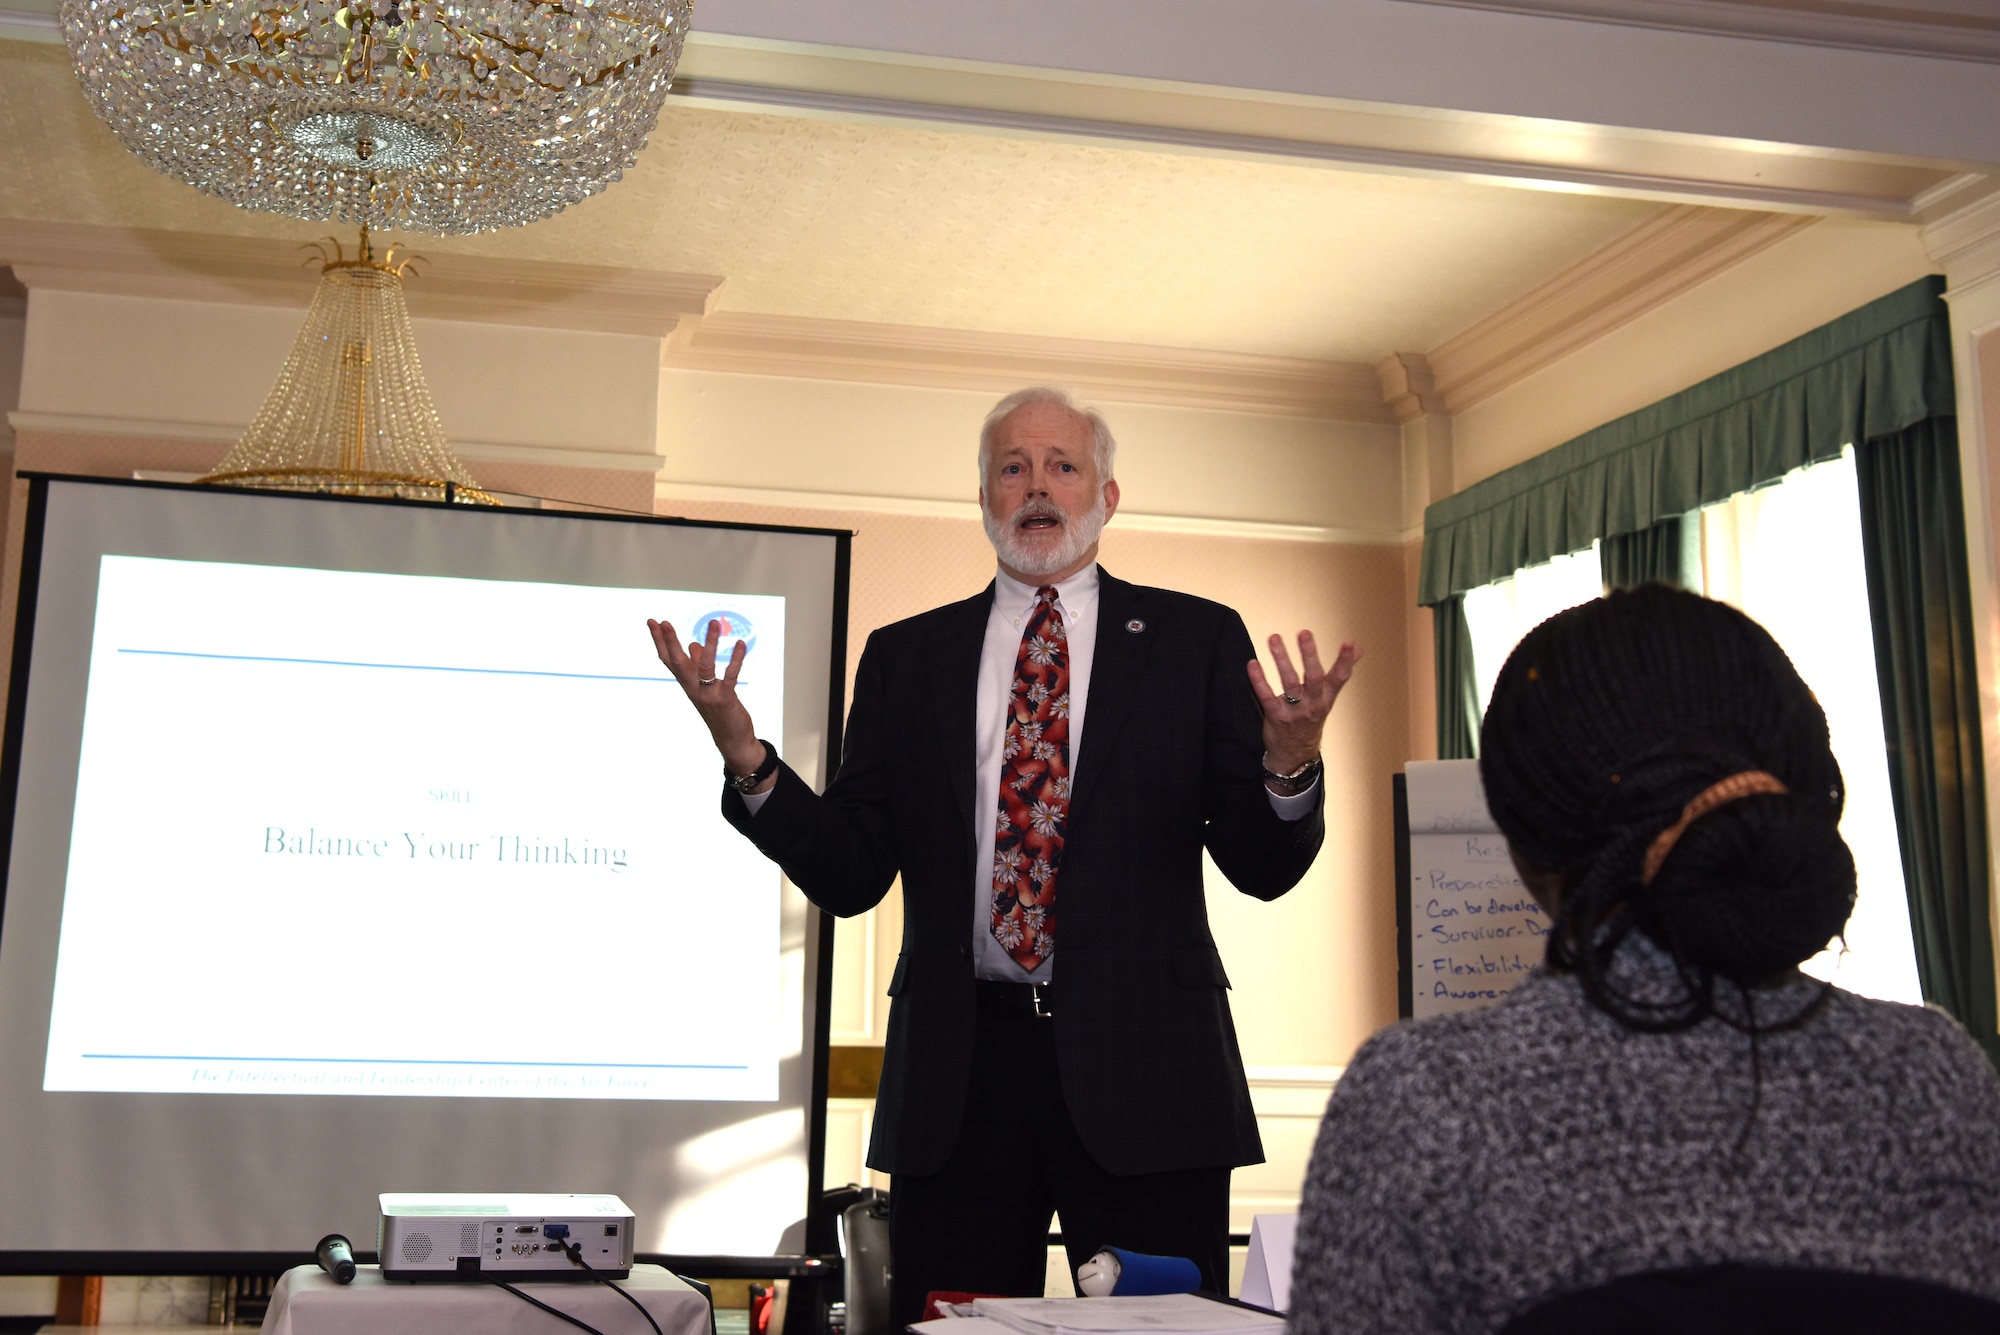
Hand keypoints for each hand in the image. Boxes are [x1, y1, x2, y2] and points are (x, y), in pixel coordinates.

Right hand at [647, 616, 770, 789]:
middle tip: (663, 622)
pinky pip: (730, 675)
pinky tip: (740, 643)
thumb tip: (693, 644)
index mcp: (687, 683)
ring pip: (705, 666)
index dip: (660, 641)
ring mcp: (708, 694)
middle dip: (669, 642)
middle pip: (677, 663)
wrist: (731, 739)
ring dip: (710, 643)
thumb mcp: (705, 687)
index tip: (652, 622)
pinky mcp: (725, 699)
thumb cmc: (718, 711)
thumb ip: (697, 666)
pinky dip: (736, 659)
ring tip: (714, 622)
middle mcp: (693, 689)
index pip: (668, 659)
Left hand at [1247, 631, 1360, 776]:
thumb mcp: (1328, 698)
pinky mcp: (1276, 716)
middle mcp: (1313, 704)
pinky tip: (1253, 664)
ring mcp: (1294, 711)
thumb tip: (1358, 649)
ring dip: (1281, 659)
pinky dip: (1259, 680)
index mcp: (1327, 697)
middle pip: (1313, 678)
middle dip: (1309, 655)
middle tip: (1304, 633)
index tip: (1348, 643)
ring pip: (1289, 683)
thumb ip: (1340, 672)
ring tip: (1274, 638)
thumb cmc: (1311, 718)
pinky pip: (1267, 696)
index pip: (1339, 678)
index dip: (1345, 661)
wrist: (1296, 754)